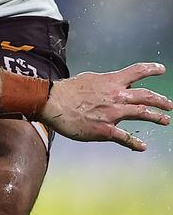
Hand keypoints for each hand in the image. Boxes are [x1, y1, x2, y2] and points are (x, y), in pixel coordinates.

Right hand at [41, 62, 171, 150]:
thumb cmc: (67, 90)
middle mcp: (116, 96)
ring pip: (141, 114)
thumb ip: (103, 83)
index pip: (136, 72)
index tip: (161, 69)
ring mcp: (112, 114)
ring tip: (165, 120)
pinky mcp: (105, 130)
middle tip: (169, 104)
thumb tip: (111, 84)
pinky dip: (135, 143)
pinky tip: (142, 146)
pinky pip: (125, 137)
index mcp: (110, 82)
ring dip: (156, 117)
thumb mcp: (88, 79)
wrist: (52, 102)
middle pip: (146, 96)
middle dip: (161, 100)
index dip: (151, 69)